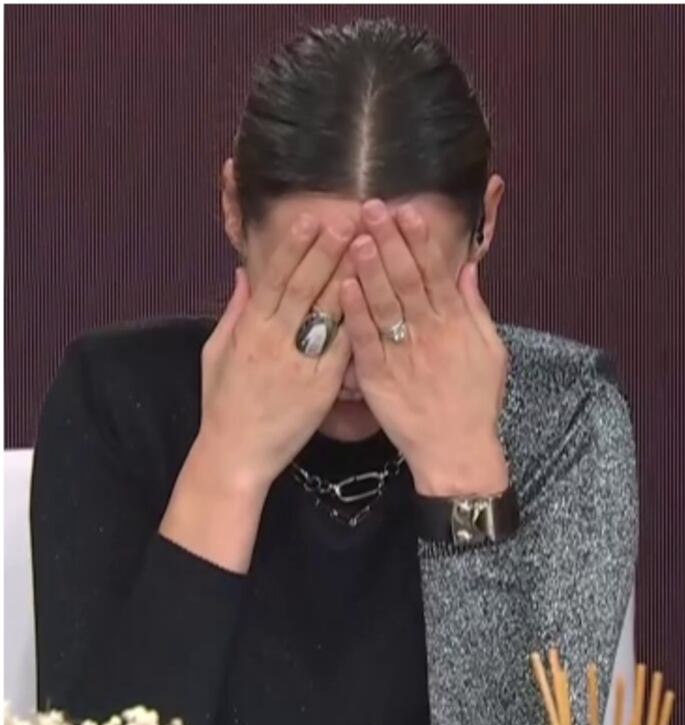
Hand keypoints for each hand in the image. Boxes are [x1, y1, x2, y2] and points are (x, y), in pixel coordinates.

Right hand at [198, 216, 354, 492]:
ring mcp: (299, 362)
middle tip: (349, 220)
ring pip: (327, 312)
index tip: (311, 220)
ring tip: (368, 248)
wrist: (237, 452)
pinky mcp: (321, 385)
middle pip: (304, 287)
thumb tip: (245, 272)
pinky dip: (357, 322)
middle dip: (326, 252)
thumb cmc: (225, 402)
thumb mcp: (218, 351)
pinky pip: (343, 348)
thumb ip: (235, 310)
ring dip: (349, 277)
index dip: (294, 248)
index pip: (275, 278)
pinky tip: (374, 299)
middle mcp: (274, 340)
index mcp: (249, 328)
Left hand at [339, 199, 508, 497]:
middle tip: (371, 208)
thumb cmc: (477, 402)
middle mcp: (429, 333)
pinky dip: (353, 311)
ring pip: (382, 303)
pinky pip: (364, 339)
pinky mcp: (378, 376)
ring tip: (352, 234)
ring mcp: (402, 354)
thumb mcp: (492, 351)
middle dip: (388, 241)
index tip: (407, 211)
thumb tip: (467, 269)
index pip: (435, 272)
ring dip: (367, 267)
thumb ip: (476, 309)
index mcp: (456, 324)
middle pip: (406, 279)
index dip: (420, 241)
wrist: (457, 450)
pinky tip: (341, 284)